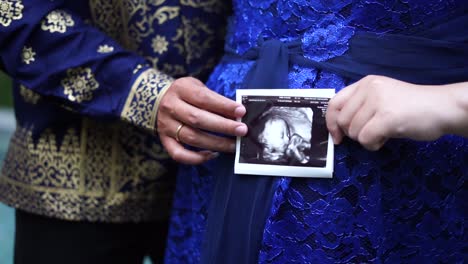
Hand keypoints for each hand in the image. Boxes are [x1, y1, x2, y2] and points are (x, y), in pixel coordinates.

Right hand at [157, 77, 247, 164]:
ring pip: (191, 137)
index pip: (204, 98)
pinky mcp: (164, 140)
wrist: (159, 99)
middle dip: (223, 126)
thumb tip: (238, 114)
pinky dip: (196, 158)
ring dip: (215, 143)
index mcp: (181, 89)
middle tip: (242, 130)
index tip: (241, 111)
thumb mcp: (199, 87)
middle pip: (197, 119)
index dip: (223, 106)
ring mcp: (166, 125)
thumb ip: (215, 99)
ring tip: (233, 145)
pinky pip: (178, 154)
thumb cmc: (187, 93)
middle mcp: (171, 107)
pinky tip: (212, 155)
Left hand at [326, 75, 458, 150]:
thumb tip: (337, 127)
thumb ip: (360, 106)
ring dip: (367, 139)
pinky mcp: (386, 117)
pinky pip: (365, 139)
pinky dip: (373, 145)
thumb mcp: (382, 98)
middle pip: (342, 121)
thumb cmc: (411, 107)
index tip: (336, 136)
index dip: (331, 122)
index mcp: (365, 83)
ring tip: (384, 132)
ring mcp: (378, 102)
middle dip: (354, 133)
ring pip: (354, 132)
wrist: (441, 108)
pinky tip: (387, 138)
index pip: (334, 103)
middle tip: (373, 131)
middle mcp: (369, 88)